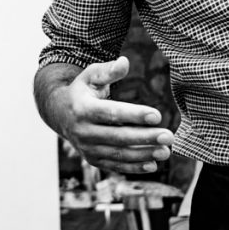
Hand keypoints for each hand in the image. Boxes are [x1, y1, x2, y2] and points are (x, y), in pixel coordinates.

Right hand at [55, 60, 172, 173]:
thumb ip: (108, 71)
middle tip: (169, 137)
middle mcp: (82, 131)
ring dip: (144, 155)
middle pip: (118, 137)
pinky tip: (152, 165)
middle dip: (145, 138)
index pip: (112, 113)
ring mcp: (86, 148)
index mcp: (82, 109)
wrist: (59, 114)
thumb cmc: (82, 91)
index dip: (135, 115)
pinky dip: (134, 167)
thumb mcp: (91, 76)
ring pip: (118, 154)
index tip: (158, 116)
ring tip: (165, 152)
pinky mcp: (92, 159)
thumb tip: (125, 62)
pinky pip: (115, 165)